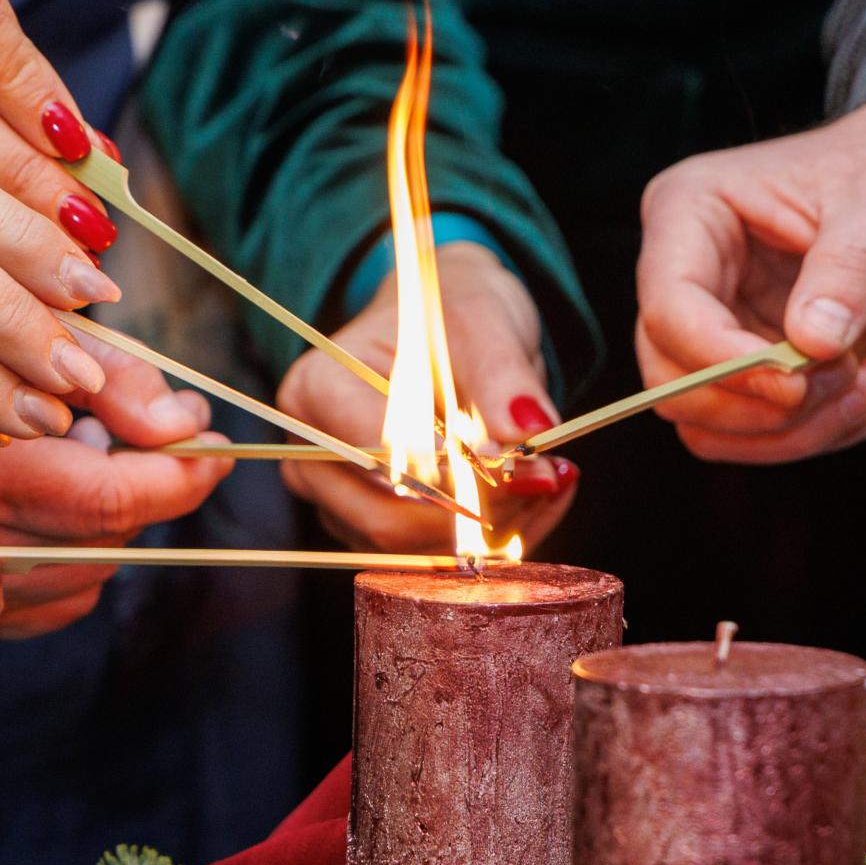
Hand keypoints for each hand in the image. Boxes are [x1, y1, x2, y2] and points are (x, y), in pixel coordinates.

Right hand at [0, 336, 233, 638]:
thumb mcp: (27, 334)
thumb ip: (116, 379)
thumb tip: (186, 423)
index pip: (110, 501)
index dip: (181, 475)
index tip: (218, 448)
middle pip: (104, 537)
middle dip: (143, 484)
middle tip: (135, 430)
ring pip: (86, 575)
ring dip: (103, 521)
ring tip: (73, 457)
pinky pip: (50, 606)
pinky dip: (76, 561)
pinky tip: (53, 506)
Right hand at [275, 243, 577, 552]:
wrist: (452, 327)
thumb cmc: (451, 310)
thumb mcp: (483, 321)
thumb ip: (502, 377)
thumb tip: (529, 431)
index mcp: (318, 390)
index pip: (384, 455)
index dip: (460, 470)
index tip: (529, 462)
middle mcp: (313, 455)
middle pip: (392, 519)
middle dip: (483, 510)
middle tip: (551, 475)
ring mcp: (340, 500)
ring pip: (418, 549)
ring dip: (499, 527)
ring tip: (552, 476)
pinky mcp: (375, 528)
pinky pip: (436, 554)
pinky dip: (497, 534)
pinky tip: (536, 494)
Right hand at [636, 81, 865, 461]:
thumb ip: (849, 269)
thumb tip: (811, 344)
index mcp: (693, 213)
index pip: (668, 310)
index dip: (723, 362)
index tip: (798, 381)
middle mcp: (695, 277)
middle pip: (676, 385)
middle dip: (764, 405)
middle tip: (849, 377)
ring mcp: (726, 327)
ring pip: (718, 425)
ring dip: (802, 428)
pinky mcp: (765, 367)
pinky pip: (770, 433)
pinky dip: (831, 426)